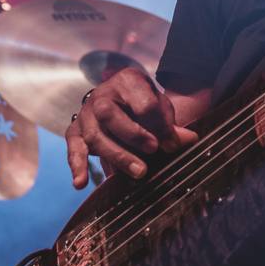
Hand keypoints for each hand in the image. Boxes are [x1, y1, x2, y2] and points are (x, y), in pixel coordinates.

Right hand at [65, 68, 197, 188]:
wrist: (121, 100)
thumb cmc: (144, 104)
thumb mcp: (161, 108)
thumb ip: (171, 125)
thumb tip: (191, 140)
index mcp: (128, 82)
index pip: (142, 103)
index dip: (159, 125)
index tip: (171, 145)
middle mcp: (102, 96)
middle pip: (109, 115)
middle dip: (133, 135)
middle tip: (153, 151)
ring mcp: (86, 114)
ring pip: (95, 136)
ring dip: (117, 156)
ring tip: (139, 172)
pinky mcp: (75, 132)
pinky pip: (73, 149)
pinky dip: (77, 167)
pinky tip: (81, 184)